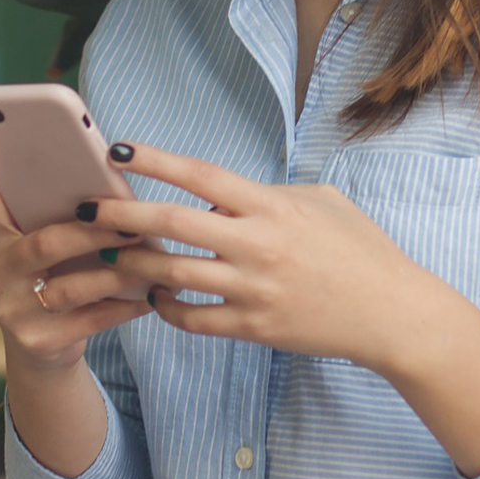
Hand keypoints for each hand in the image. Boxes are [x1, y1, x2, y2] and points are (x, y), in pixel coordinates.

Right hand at [0, 145, 150, 374]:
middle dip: (93, 232)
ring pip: (70, 287)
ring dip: (117, 273)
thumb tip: (106, 192)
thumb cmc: (54, 281)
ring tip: (148, 261)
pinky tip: (148, 296)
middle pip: (45, 245)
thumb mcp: (45, 251)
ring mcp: (14, 311)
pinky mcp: (39, 342)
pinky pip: (90, 321)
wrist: (43, 351)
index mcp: (0, 241)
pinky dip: (124, 307)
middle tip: (132, 223)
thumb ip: (58, 220)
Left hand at [82, 141, 433, 370]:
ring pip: (173, 274)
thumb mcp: (323, 201)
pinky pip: (193, 318)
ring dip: (135, 264)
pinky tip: (157, 297)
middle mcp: (257, 245)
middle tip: (86, 210)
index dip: (155, 160)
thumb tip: (227, 191)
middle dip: (122, 215)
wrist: (392, 314)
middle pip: (172, 224)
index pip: (201, 176)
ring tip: (110, 255)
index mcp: (272, 206)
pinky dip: (167, 308)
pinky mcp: (253, 328)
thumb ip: (270, 192)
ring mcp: (253, 289)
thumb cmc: (361, 250)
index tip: (119, 150)